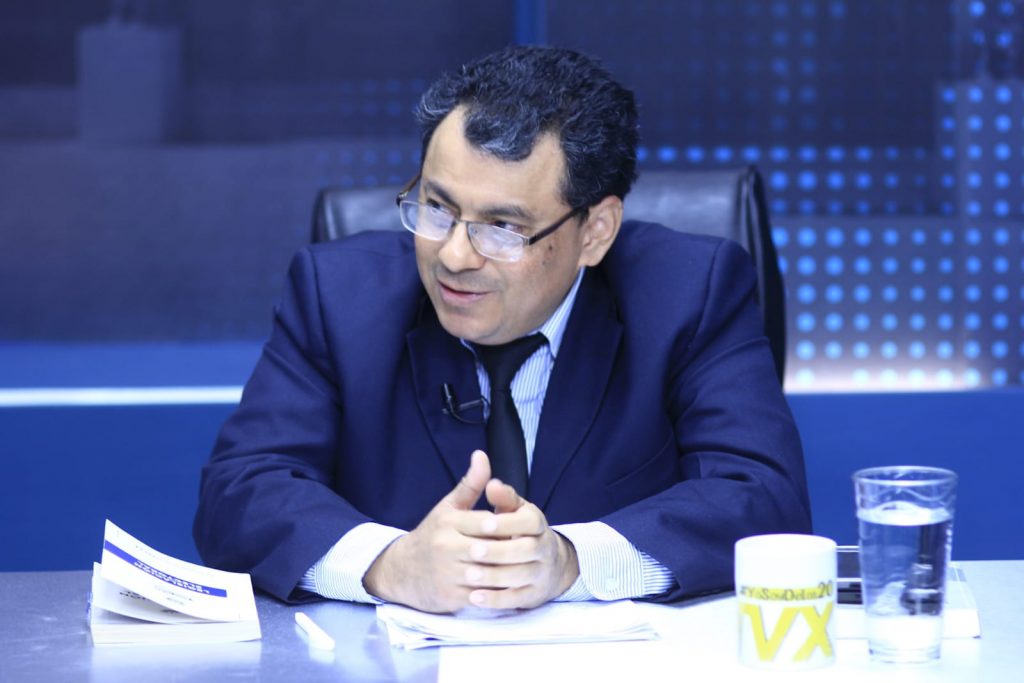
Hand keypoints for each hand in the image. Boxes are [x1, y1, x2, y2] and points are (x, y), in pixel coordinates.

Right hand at [362, 450, 578, 612]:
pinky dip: (497, 593)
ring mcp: (447, 573)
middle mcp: (445, 547)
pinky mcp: (449, 596)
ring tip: (527, 569)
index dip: (508, 527)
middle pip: (489, 549)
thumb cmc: (432, 535)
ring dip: (508, 573)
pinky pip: (480, 595)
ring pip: (487, 574)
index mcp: (448, 522)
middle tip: (534, 550)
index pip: (487, 522)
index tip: (526, 529)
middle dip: (511, 550)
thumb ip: (471, 484)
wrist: (402, 571)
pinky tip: (512, 588)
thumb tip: (482, 455)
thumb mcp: (448, 507)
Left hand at [464, 477, 579, 609]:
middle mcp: (544, 547)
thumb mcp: (514, 510)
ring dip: (495, 577)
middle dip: (499, 550)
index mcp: (537, 523)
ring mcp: (541, 573)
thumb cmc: (518, 531)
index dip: (508, 522)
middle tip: (473, 550)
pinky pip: (517, 599)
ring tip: (469, 575)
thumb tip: (492, 483)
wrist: (546, 564)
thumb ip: (503, 497)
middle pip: (527, 549)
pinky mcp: (534, 595)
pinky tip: (474, 597)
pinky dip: (496, 600)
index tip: (484, 523)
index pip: (530, 521)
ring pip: (522, 576)